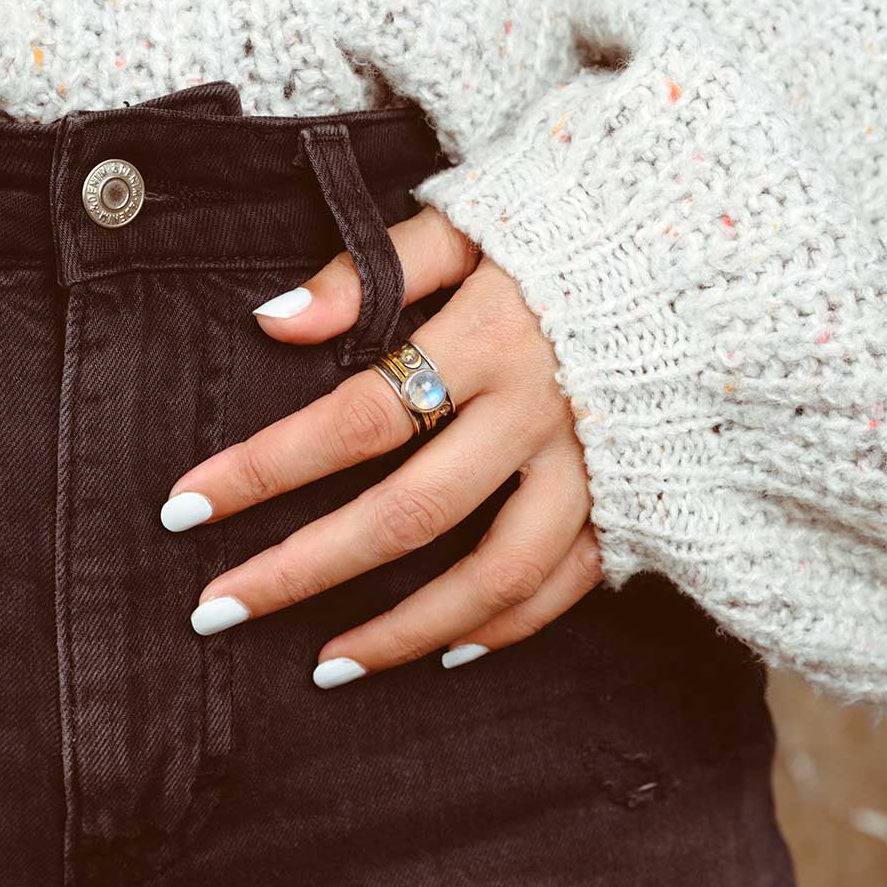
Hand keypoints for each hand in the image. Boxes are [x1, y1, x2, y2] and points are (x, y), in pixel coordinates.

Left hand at [160, 206, 601, 687]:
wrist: (701, 248)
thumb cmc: (573, 229)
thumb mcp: (474, 219)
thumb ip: (375, 266)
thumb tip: (273, 321)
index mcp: (493, 336)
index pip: (357, 416)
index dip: (265, 468)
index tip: (185, 507)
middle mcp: (540, 412)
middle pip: (409, 513)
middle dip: (304, 569)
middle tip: (218, 611)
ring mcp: (591, 466)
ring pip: (495, 574)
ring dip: (404, 630)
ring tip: (326, 667)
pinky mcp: (628, 497)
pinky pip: (569, 582)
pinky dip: (509, 626)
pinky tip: (448, 650)